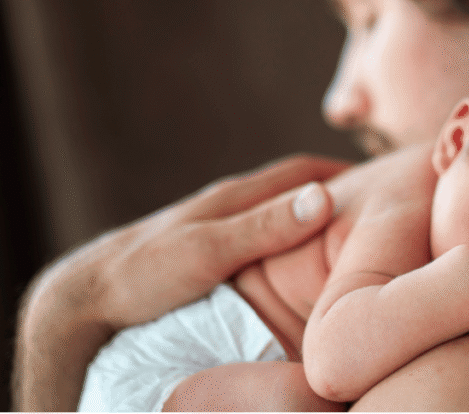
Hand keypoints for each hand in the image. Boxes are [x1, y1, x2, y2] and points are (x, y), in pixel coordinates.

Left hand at [14, 154, 348, 410]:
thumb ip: (262, 228)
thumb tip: (323, 199)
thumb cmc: (144, 275)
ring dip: (307, 214)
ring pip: (275, 211)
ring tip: (340, 233)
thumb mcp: (207, 252)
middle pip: (292, 186)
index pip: (301, 171)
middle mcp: (228, 205)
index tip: (381, 178)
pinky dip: (285, 238)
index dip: (343, 171)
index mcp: (235, 198)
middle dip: (332, 189)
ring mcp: (216, 226)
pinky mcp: (205, 249)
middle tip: (371, 206)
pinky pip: (258, 234)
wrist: (86, 297)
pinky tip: (291, 260)